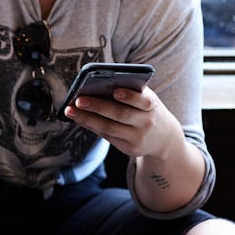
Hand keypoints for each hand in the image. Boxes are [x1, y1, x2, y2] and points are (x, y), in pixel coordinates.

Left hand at [63, 86, 182, 159]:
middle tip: (78, 100)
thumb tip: (96, 85)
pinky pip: (106, 136)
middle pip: (120, 115)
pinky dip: (91, 126)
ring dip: (87, 119)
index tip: (115, 91)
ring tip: (70, 110)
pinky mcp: (129, 149)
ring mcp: (138, 138)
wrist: (164, 138)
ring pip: (109, 128)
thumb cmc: (147, 110)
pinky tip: (78, 118)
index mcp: (152, 106)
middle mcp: (147, 123)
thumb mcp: (146, 99)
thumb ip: (129, 91)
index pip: (143, 101)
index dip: (130, 96)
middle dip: (98, 107)